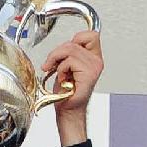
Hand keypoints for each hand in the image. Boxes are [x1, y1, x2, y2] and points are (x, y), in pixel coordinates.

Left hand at [41, 30, 103, 145]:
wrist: (68, 111)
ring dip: (57, 61)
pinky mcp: (89, 73)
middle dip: (57, 52)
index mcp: (94, 58)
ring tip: (58, 73)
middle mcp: (96, 61)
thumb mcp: (66, 67)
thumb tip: (60, 47)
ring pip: (70, 49)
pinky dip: (61, 69)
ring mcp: (94, 67)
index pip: (90, 35)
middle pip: (74, 41)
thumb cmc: (67, 93)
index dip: (75, 38)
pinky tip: (63, 79)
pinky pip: (69, 61)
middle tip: (50, 64)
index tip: (64, 51)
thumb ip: (68, 53)